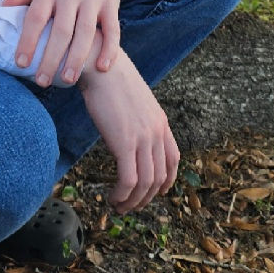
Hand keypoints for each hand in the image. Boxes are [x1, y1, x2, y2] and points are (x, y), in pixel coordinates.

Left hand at [2, 0, 122, 87]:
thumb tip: (1, 9)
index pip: (35, 17)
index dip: (27, 41)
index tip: (21, 63)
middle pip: (61, 30)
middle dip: (51, 58)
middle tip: (42, 81)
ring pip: (85, 32)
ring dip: (76, 58)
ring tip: (67, 80)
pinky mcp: (111, 4)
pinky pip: (112, 29)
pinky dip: (109, 49)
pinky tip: (102, 67)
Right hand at [80, 49, 178, 211]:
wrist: (100, 65)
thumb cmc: (110, 79)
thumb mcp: (133, 100)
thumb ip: (138, 119)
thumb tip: (129, 132)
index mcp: (160, 122)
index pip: (173, 159)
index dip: (166, 181)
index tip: (154, 192)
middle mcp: (157, 132)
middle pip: (159, 177)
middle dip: (146, 198)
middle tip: (130, 206)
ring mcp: (143, 138)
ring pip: (145, 183)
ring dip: (133, 201)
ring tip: (119, 207)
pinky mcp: (125, 142)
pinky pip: (129, 180)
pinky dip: (123, 195)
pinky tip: (113, 198)